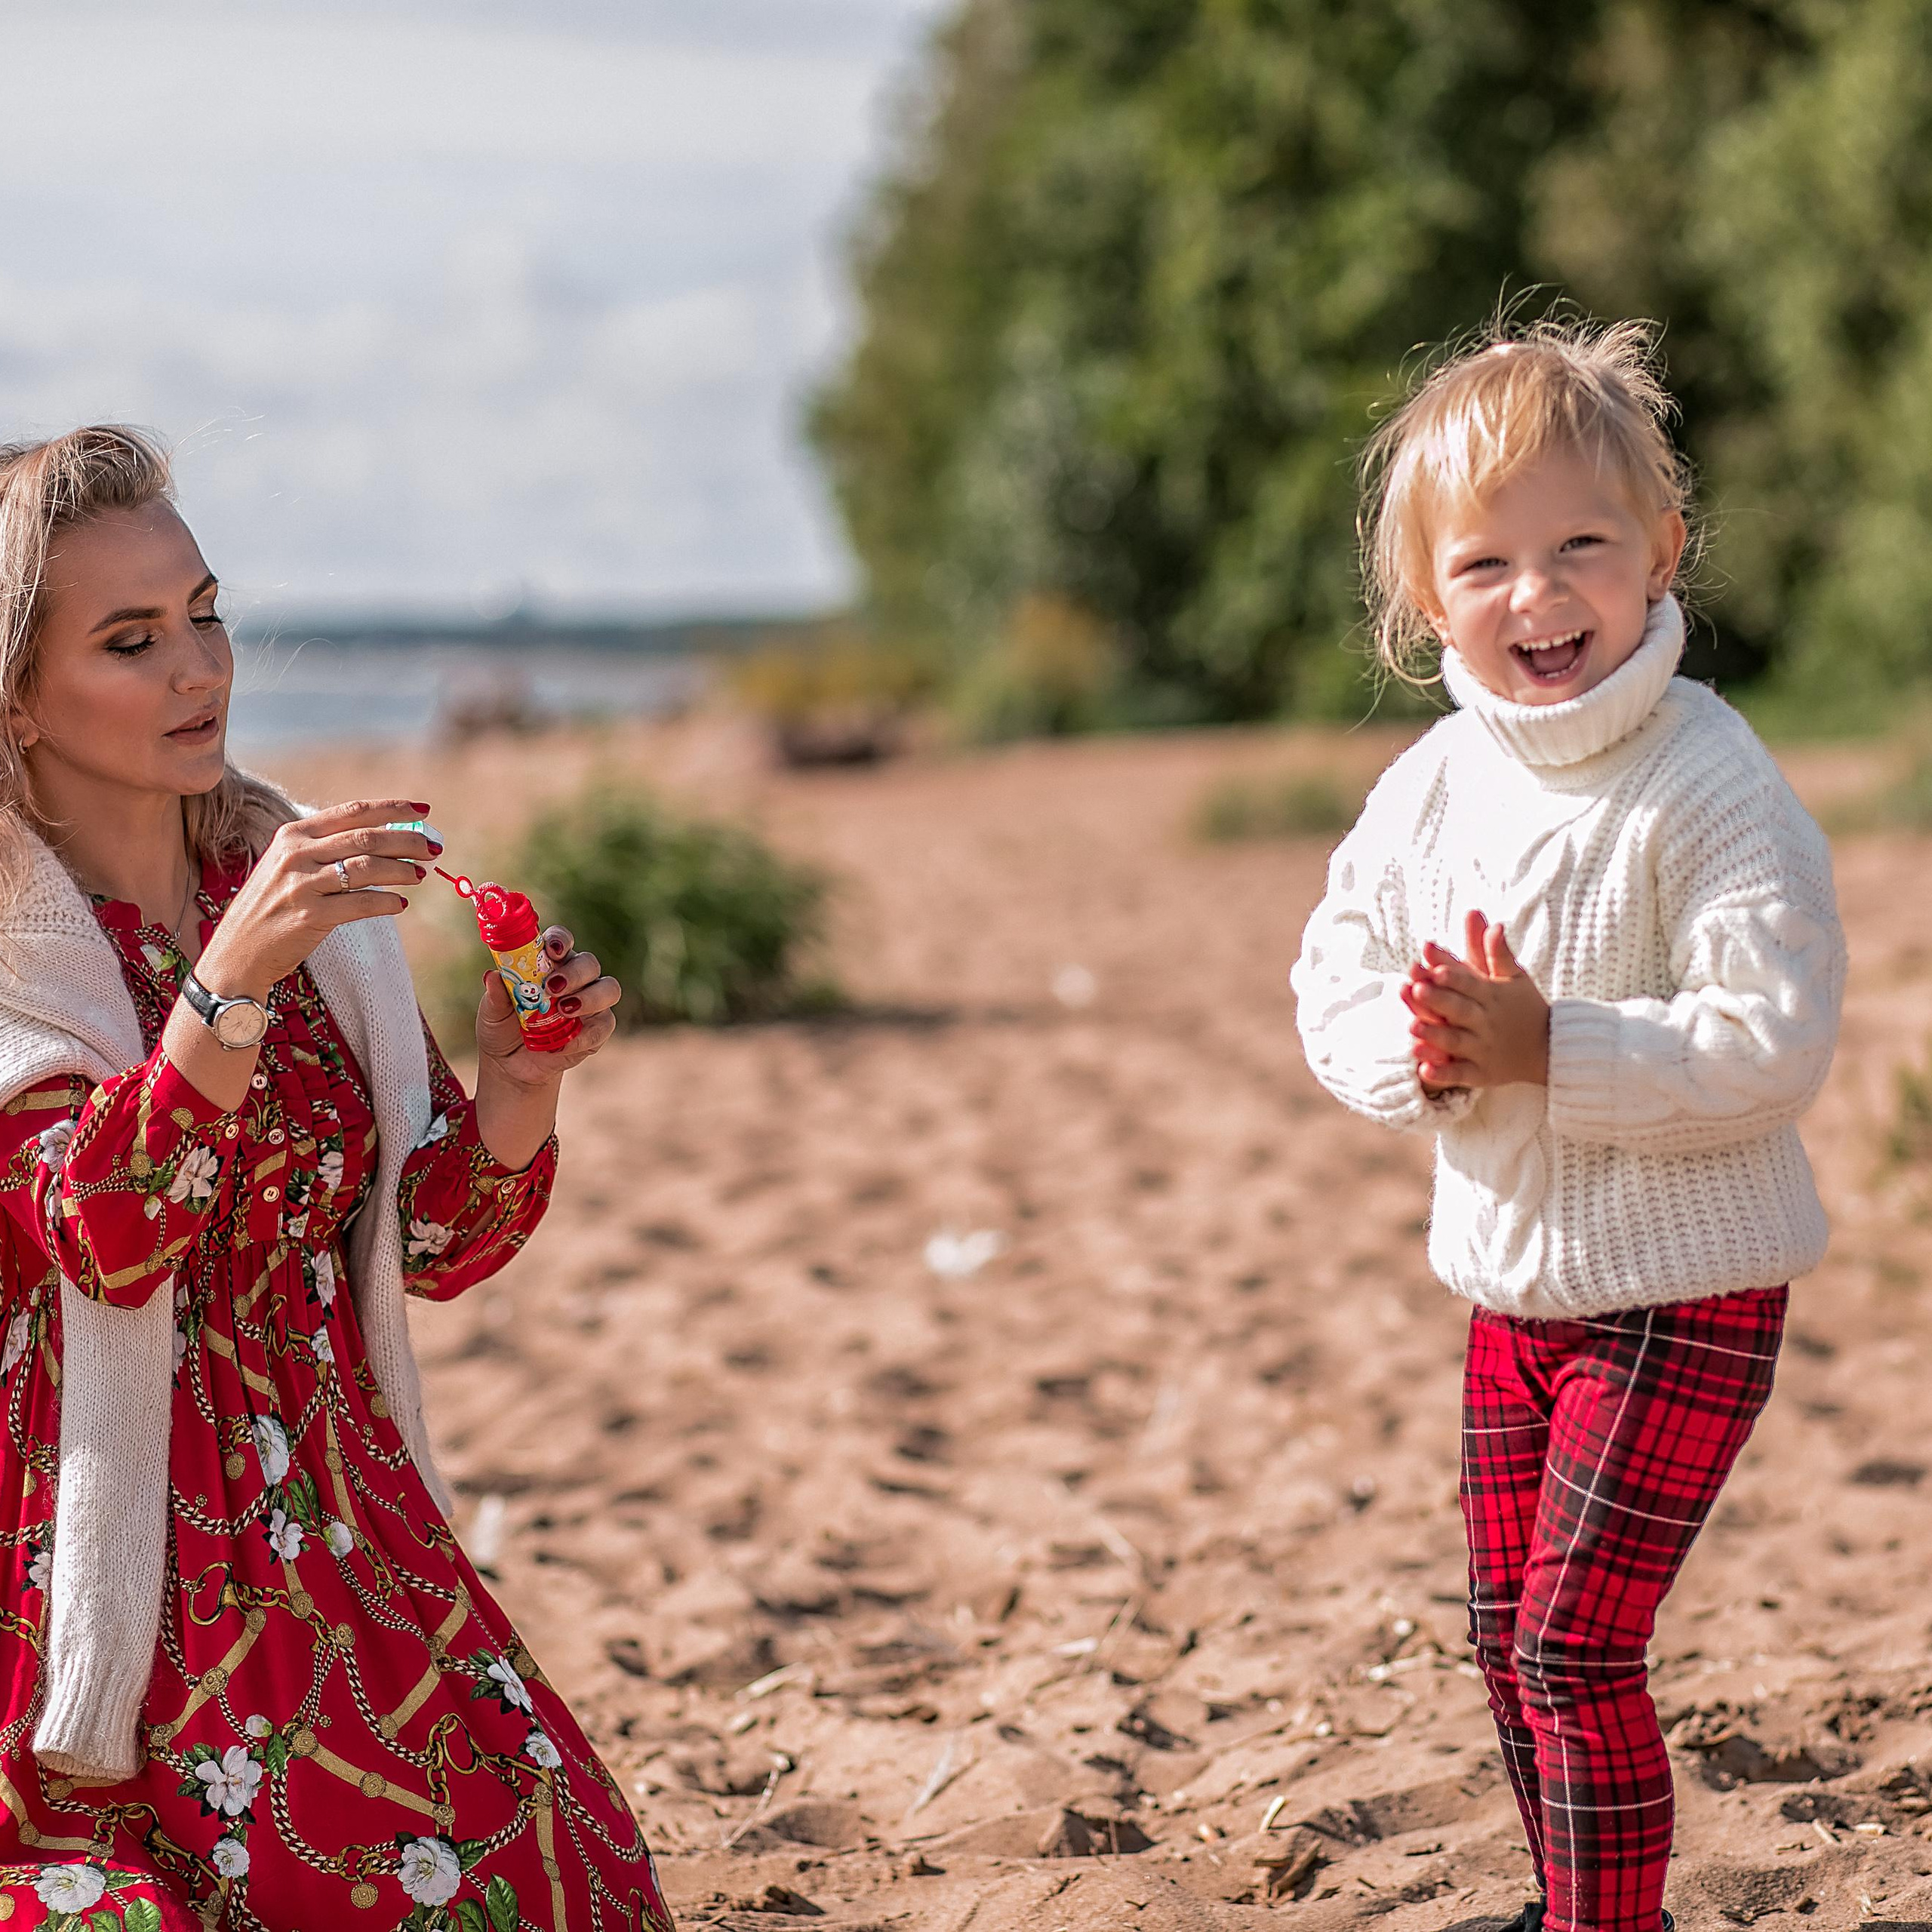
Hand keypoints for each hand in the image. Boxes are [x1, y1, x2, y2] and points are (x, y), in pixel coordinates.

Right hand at [194, 798, 438, 999]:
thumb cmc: (271, 908)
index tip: (424, 809)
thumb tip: (386, 839)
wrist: (236, 954)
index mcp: (293, 834)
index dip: (392, 808)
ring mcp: (302, 885)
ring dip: (402, 870)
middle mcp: (296, 854)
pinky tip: (399, 904)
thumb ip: (327, 849)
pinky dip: (387, 903)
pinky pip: (362, 904)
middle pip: (367, 838)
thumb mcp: (288, 866)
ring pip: (368, 868)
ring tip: (420, 874)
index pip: (352, 811)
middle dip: (408, 840)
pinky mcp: (311, 916)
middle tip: (434, 847)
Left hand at [472, 927, 621, 1170]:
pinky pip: (605, 1024)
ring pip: (609, 988)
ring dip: (589, 998)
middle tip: (553, 988)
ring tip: (564, 1011)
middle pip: (589, 963)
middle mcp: (575, 978)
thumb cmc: (502, 1029)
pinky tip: (563, 1044)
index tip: (553, 950)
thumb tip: (492, 976)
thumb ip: (495, 995)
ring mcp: (591, 1003)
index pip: (561, 941)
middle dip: (575, 973)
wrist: (512, 1067)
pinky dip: (585, 1035)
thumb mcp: (492, 1013)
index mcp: (549, 963)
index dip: (561, 940)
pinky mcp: (598, 1029)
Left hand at [1400, 908, 1549, 1091]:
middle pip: (1460, 1010)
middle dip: (1439, 1000)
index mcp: (1493, 996)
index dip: (1454, 975)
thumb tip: (1491, 921)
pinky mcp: (1481, 1074)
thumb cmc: (1524, 1006)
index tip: (1434, 965)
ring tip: (1412, 1028)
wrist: (1549, 1048)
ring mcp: (1484, 1050)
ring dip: (1434, 1037)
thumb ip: (1496, 952)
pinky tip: (1422, 1071)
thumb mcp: (1514, 977)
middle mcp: (1486, 1023)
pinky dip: (1443, 1075)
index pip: (1471, 983)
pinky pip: (1460, 1075)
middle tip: (1416, 988)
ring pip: (1456, 1043)